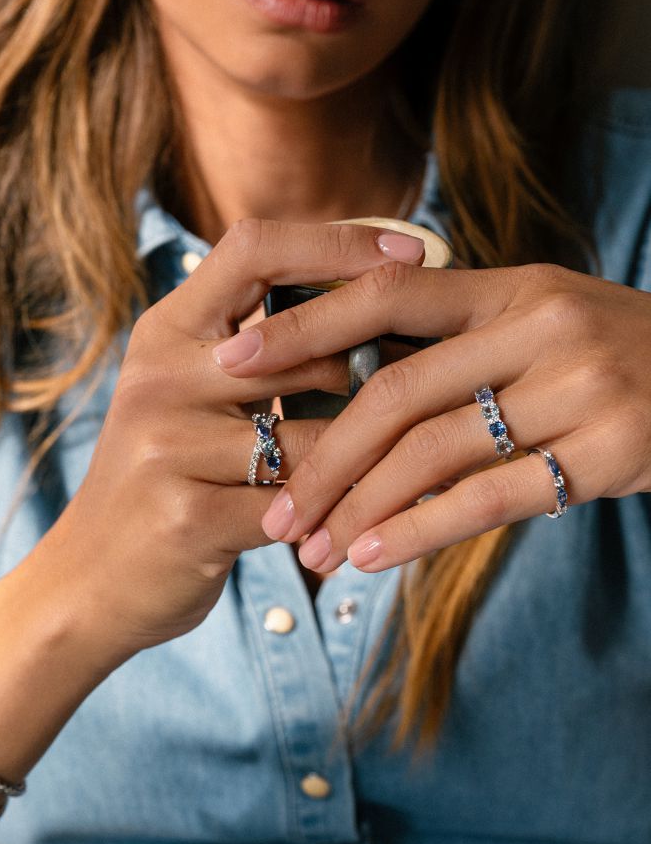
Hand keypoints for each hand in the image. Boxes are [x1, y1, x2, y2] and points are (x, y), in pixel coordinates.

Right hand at [32, 219, 425, 666]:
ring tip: (398, 455)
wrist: (90, 578)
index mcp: (165, 331)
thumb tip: (367, 298)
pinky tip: (359, 519)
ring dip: (363, 450)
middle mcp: (159, 376)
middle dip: (372, 359)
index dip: (339, 242)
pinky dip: (340, 512)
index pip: (255, 248)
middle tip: (428, 373)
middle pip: (299, 342)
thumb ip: (258, 346)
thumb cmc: (166, 474)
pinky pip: (301, 503)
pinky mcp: (190, 517)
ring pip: (314, 434)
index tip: (412, 254)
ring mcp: (168, 446)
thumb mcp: (189, 390)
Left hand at [213, 261, 650, 572]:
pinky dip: (422, 529)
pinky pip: (493, 496)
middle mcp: (541, 324)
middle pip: (398, 392)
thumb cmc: (612, 355)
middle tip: (272, 508)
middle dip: (323, 456)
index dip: (303, 326)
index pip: (385, 295)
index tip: (232, 360)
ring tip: (311, 550)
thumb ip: (456, 340)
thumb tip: (351, 375)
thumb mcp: (536, 324)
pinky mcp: (613, 449)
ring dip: (361, 507)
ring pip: (436, 451)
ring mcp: (581, 385)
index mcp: (510, 286)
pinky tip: (373, 556)